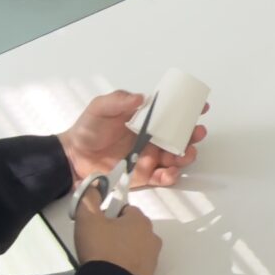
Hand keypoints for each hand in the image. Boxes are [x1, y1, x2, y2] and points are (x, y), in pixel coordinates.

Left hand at [60, 90, 196, 189]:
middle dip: (193, 135)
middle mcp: (152, 139)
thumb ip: (119, 101)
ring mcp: (150, 158)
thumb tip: (141, 97)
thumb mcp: (100, 108)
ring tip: (185, 153)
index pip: (170, 114)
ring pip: (177, 157)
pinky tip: (171, 171)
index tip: (201, 108)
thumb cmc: (87, 130)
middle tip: (197, 132)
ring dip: (186, 155)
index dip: (188, 111)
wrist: (73, 157)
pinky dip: (171, 175)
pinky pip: (164, 177)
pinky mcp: (145, 175)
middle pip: (180, 137)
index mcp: (145, 121)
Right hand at [72, 201, 160, 274]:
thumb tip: (94, 184)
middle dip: (116, 232)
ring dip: (121, 249)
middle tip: (97, 242)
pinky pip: (135, 263)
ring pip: (134, 246)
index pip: (125, 209)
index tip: (96, 225)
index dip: (108, 214)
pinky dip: (125, 264)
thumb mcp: (88, 218)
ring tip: (103, 258)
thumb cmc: (100, 248)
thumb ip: (89, 198)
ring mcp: (153, 257)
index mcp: (141, 220)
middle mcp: (152, 236)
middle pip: (131, 228)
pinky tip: (111, 270)